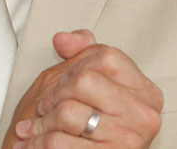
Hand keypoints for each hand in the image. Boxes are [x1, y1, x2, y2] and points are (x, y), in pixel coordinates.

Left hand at [5, 31, 162, 147]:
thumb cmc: (89, 124)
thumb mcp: (90, 82)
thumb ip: (83, 53)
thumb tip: (62, 39)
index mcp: (145, 91)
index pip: (105, 56)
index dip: (74, 65)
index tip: (62, 81)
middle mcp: (144, 115)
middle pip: (84, 81)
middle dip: (54, 94)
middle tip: (44, 107)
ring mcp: (128, 140)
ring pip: (68, 113)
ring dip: (40, 123)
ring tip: (32, 128)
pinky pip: (58, 142)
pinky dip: (37, 142)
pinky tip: (31, 143)